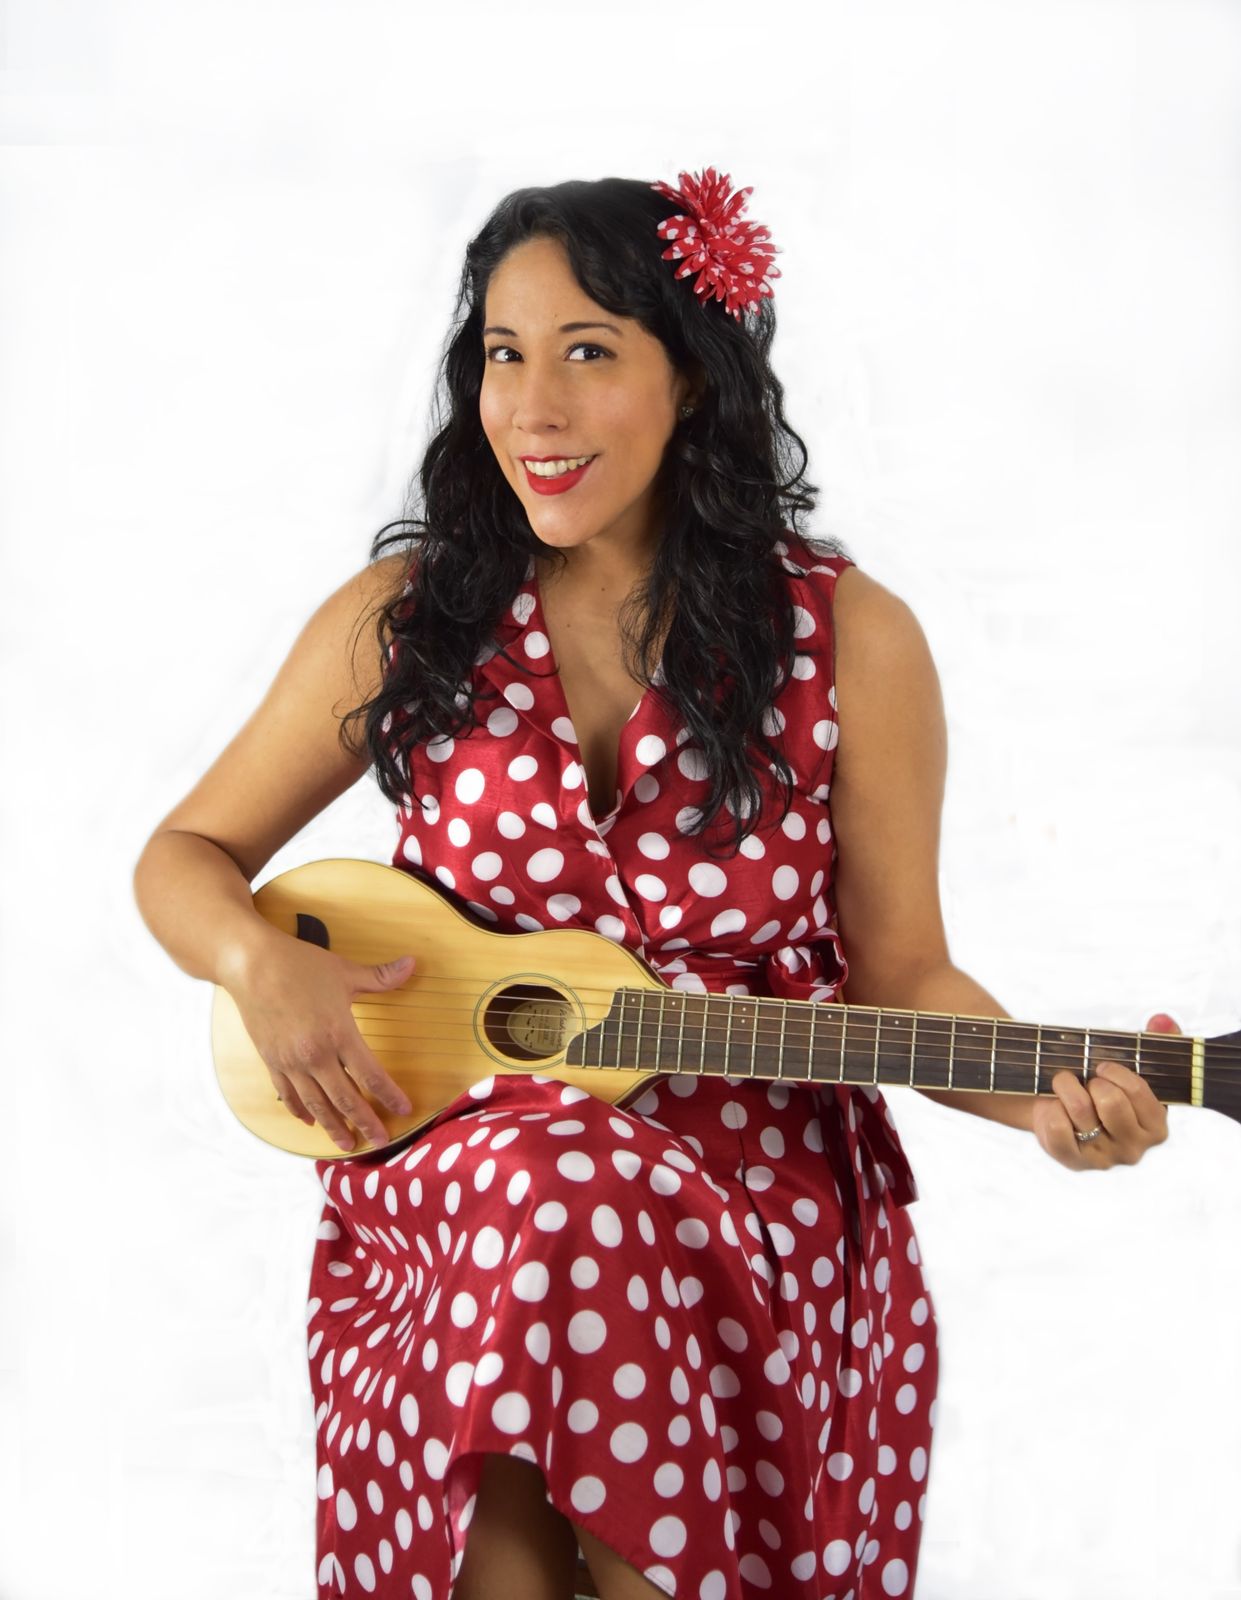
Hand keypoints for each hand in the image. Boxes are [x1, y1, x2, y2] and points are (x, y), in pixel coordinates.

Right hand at [225, 930, 415, 1152]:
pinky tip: (310, 1122)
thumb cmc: (300, 966)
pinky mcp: (271, 1061)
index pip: (371, 1075)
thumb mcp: (345, 972)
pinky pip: (288, 1095)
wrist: (251, 965)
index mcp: (339, 1034)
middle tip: (381, 1141)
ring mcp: (291, 1062)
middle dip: (365, 1122)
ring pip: (316, 1104)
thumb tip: (413, 964)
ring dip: (334, 1127)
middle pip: (345, 1099)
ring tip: (348, 1144)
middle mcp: (315, 1055)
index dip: (389, 1095)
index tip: (404, 1110)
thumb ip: (381, 977)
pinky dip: (300, 1111)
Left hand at [1032, 1012, 1176, 1170]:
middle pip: (1110, 1101)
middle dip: (1092, 1081)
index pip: (1138, 1092)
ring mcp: (1104, 1159)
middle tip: (1087, 1082)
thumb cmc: (1101, 1085)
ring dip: (1065, 1086)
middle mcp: (1134, 1149)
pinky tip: (1055, 1109)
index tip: (1102, 1068)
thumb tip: (1162, 1020)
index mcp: (1156, 1127)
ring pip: (1079, 1108)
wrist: (1061, 1107)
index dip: (1116, 1072)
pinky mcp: (1073, 1162)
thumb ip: (1154, 1040)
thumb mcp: (1129, 1063)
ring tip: (1066, 1088)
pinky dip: (1049, 1109)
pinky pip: (1057, 1128)